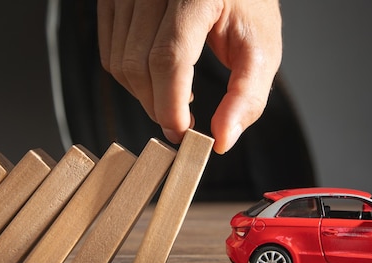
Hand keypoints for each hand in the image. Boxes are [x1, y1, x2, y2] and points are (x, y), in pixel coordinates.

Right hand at [98, 0, 281, 153]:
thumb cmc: (247, 4)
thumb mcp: (261, 47)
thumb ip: (247, 95)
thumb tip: (222, 139)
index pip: (169, 57)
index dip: (170, 104)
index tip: (182, 132)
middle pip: (138, 64)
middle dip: (156, 105)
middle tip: (181, 120)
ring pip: (119, 62)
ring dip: (143, 93)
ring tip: (175, 95)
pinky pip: (110, 50)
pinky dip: (130, 76)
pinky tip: (158, 76)